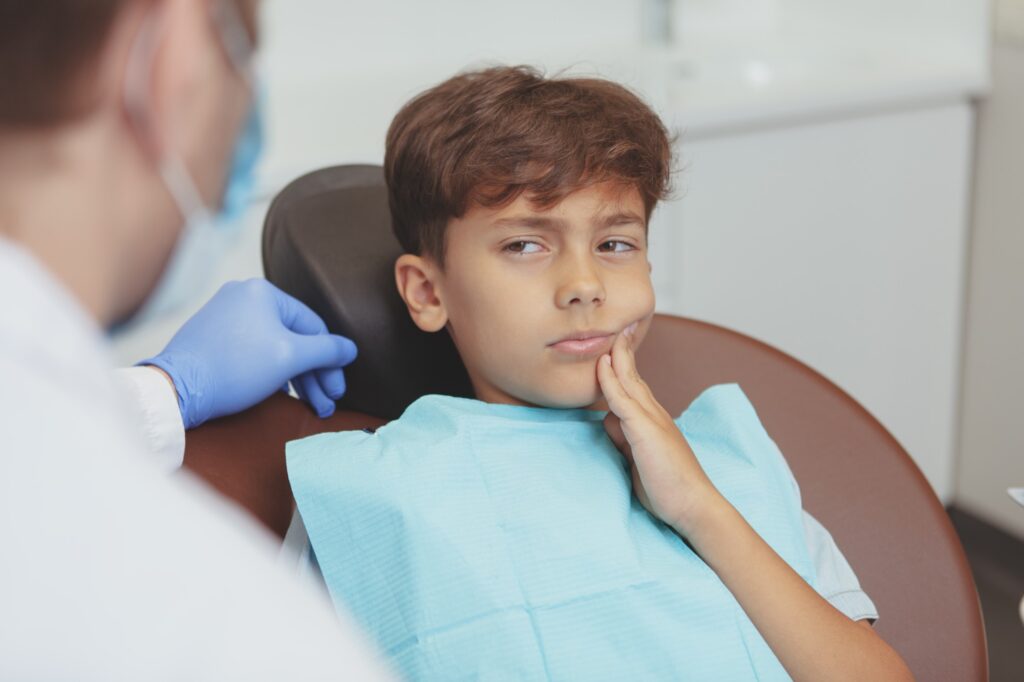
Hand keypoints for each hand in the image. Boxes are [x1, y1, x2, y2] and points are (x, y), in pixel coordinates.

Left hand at [140, 279, 356, 428]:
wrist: (177, 388)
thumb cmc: (235, 368)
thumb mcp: (290, 357)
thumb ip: (326, 350)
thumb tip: (350, 349)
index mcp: (263, 291)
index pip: (314, 326)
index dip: (331, 360)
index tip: (337, 388)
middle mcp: (243, 296)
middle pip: (295, 338)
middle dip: (315, 374)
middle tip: (327, 401)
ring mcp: (226, 315)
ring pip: (276, 347)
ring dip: (297, 377)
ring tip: (311, 405)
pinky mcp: (214, 337)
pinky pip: (256, 351)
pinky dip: (273, 372)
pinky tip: (284, 393)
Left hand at [598, 328, 720, 535]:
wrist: (694, 506)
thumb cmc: (667, 487)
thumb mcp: (637, 457)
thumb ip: (623, 437)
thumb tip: (608, 422)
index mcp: (654, 420)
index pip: (636, 385)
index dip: (625, 363)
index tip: (618, 342)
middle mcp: (655, 414)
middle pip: (633, 374)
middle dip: (624, 349)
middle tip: (619, 325)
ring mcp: (652, 420)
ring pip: (629, 381)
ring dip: (618, 356)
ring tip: (610, 333)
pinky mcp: (646, 431)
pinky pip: (623, 400)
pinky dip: (612, 381)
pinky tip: (604, 365)